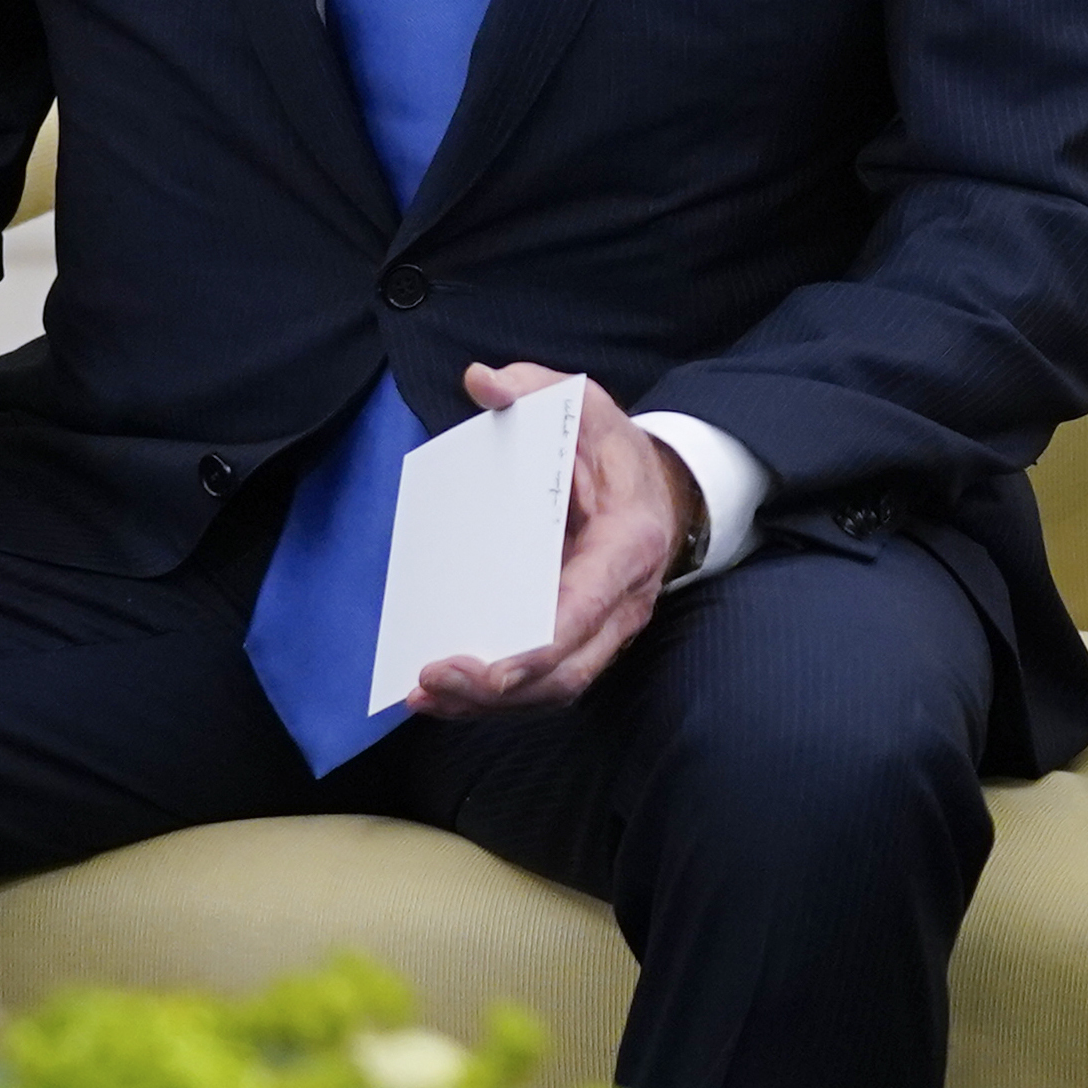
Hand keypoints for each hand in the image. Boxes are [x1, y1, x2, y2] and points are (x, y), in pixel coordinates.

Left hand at [403, 365, 701, 718]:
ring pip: (554, 688)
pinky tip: (446, 695)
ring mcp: (608, 628)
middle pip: (566, 671)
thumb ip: (533, 389)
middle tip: (430, 683)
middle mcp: (626, 600)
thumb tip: (483, 383)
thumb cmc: (614, 451)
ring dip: (489, 704)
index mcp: (628, 544)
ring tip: (424, 697)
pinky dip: (495, 698)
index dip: (536, 649)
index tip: (487, 668)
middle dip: (497, 689)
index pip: (585, 610)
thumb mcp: (584, 405)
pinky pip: (544, 682)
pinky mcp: (584, 640)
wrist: (663, 487)